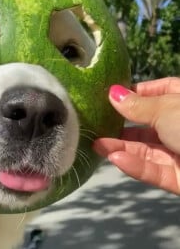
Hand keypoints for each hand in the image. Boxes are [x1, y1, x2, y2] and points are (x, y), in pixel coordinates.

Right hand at [93, 77, 179, 194]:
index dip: (135, 92)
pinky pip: (154, 171)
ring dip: (121, 146)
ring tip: (96, 143)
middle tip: (96, 123)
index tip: (110, 95)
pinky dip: (135, 166)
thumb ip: (139, 105)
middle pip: (147, 123)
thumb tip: (113, 93)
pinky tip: (115, 158)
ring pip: (146, 149)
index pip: (159, 90)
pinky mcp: (179, 178)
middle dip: (122, 124)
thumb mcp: (169, 109)